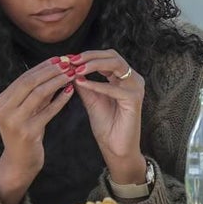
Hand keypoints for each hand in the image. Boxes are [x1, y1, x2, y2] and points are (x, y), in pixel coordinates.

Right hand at [0, 58, 73, 203]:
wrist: (19, 163)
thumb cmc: (25, 133)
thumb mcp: (27, 110)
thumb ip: (36, 92)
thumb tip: (55, 69)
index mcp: (1, 101)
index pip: (24, 78)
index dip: (43, 66)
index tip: (59, 58)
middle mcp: (4, 110)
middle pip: (30, 82)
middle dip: (51, 70)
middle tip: (68, 63)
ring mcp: (14, 121)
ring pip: (38, 94)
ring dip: (57, 81)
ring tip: (72, 74)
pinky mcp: (28, 132)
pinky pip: (47, 112)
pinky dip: (60, 100)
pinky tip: (71, 91)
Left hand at [69, 49, 146, 183]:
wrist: (115, 147)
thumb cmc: (106, 125)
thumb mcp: (91, 99)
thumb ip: (83, 83)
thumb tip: (69, 68)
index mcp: (123, 78)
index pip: (106, 56)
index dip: (86, 55)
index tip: (67, 59)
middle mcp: (132, 79)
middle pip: (112, 55)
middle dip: (89, 56)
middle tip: (70, 61)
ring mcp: (135, 88)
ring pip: (116, 65)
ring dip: (93, 65)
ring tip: (75, 69)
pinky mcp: (134, 99)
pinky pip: (114, 88)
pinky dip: (96, 84)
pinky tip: (82, 84)